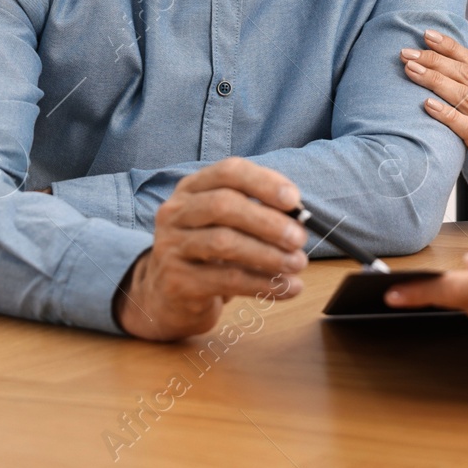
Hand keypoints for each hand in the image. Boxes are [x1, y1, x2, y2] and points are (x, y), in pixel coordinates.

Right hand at [114, 157, 308, 340]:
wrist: (168, 296)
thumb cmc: (209, 253)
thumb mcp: (228, 224)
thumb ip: (258, 212)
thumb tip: (299, 217)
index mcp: (192, 188)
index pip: (228, 172)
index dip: (264, 182)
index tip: (294, 200)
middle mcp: (176, 212)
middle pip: (224, 205)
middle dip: (268, 221)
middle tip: (300, 239)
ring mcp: (171, 246)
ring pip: (224, 243)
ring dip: (269, 254)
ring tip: (297, 264)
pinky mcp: (177, 281)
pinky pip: (226, 280)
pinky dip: (263, 284)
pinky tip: (287, 288)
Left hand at [402, 30, 467, 224]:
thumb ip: (466, 114)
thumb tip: (436, 99)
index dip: (452, 48)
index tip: (427, 34)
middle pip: (467, 76)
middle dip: (436, 59)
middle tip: (407, 50)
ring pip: (467, 97)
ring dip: (436, 80)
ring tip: (412, 69)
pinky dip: (448, 115)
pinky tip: (428, 106)